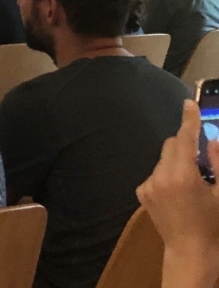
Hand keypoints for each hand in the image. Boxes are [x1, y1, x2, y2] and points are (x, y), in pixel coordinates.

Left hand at [137, 101, 218, 284]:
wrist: (190, 250)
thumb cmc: (212, 222)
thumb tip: (213, 140)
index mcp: (183, 175)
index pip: (185, 139)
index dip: (188, 119)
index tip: (188, 103)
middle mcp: (161, 177)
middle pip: (172, 145)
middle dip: (186, 145)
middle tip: (201, 159)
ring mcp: (148, 185)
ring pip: (164, 159)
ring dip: (177, 162)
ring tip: (191, 183)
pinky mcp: (141, 193)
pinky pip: (155, 173)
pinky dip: (166, 175)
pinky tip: (178, 193)